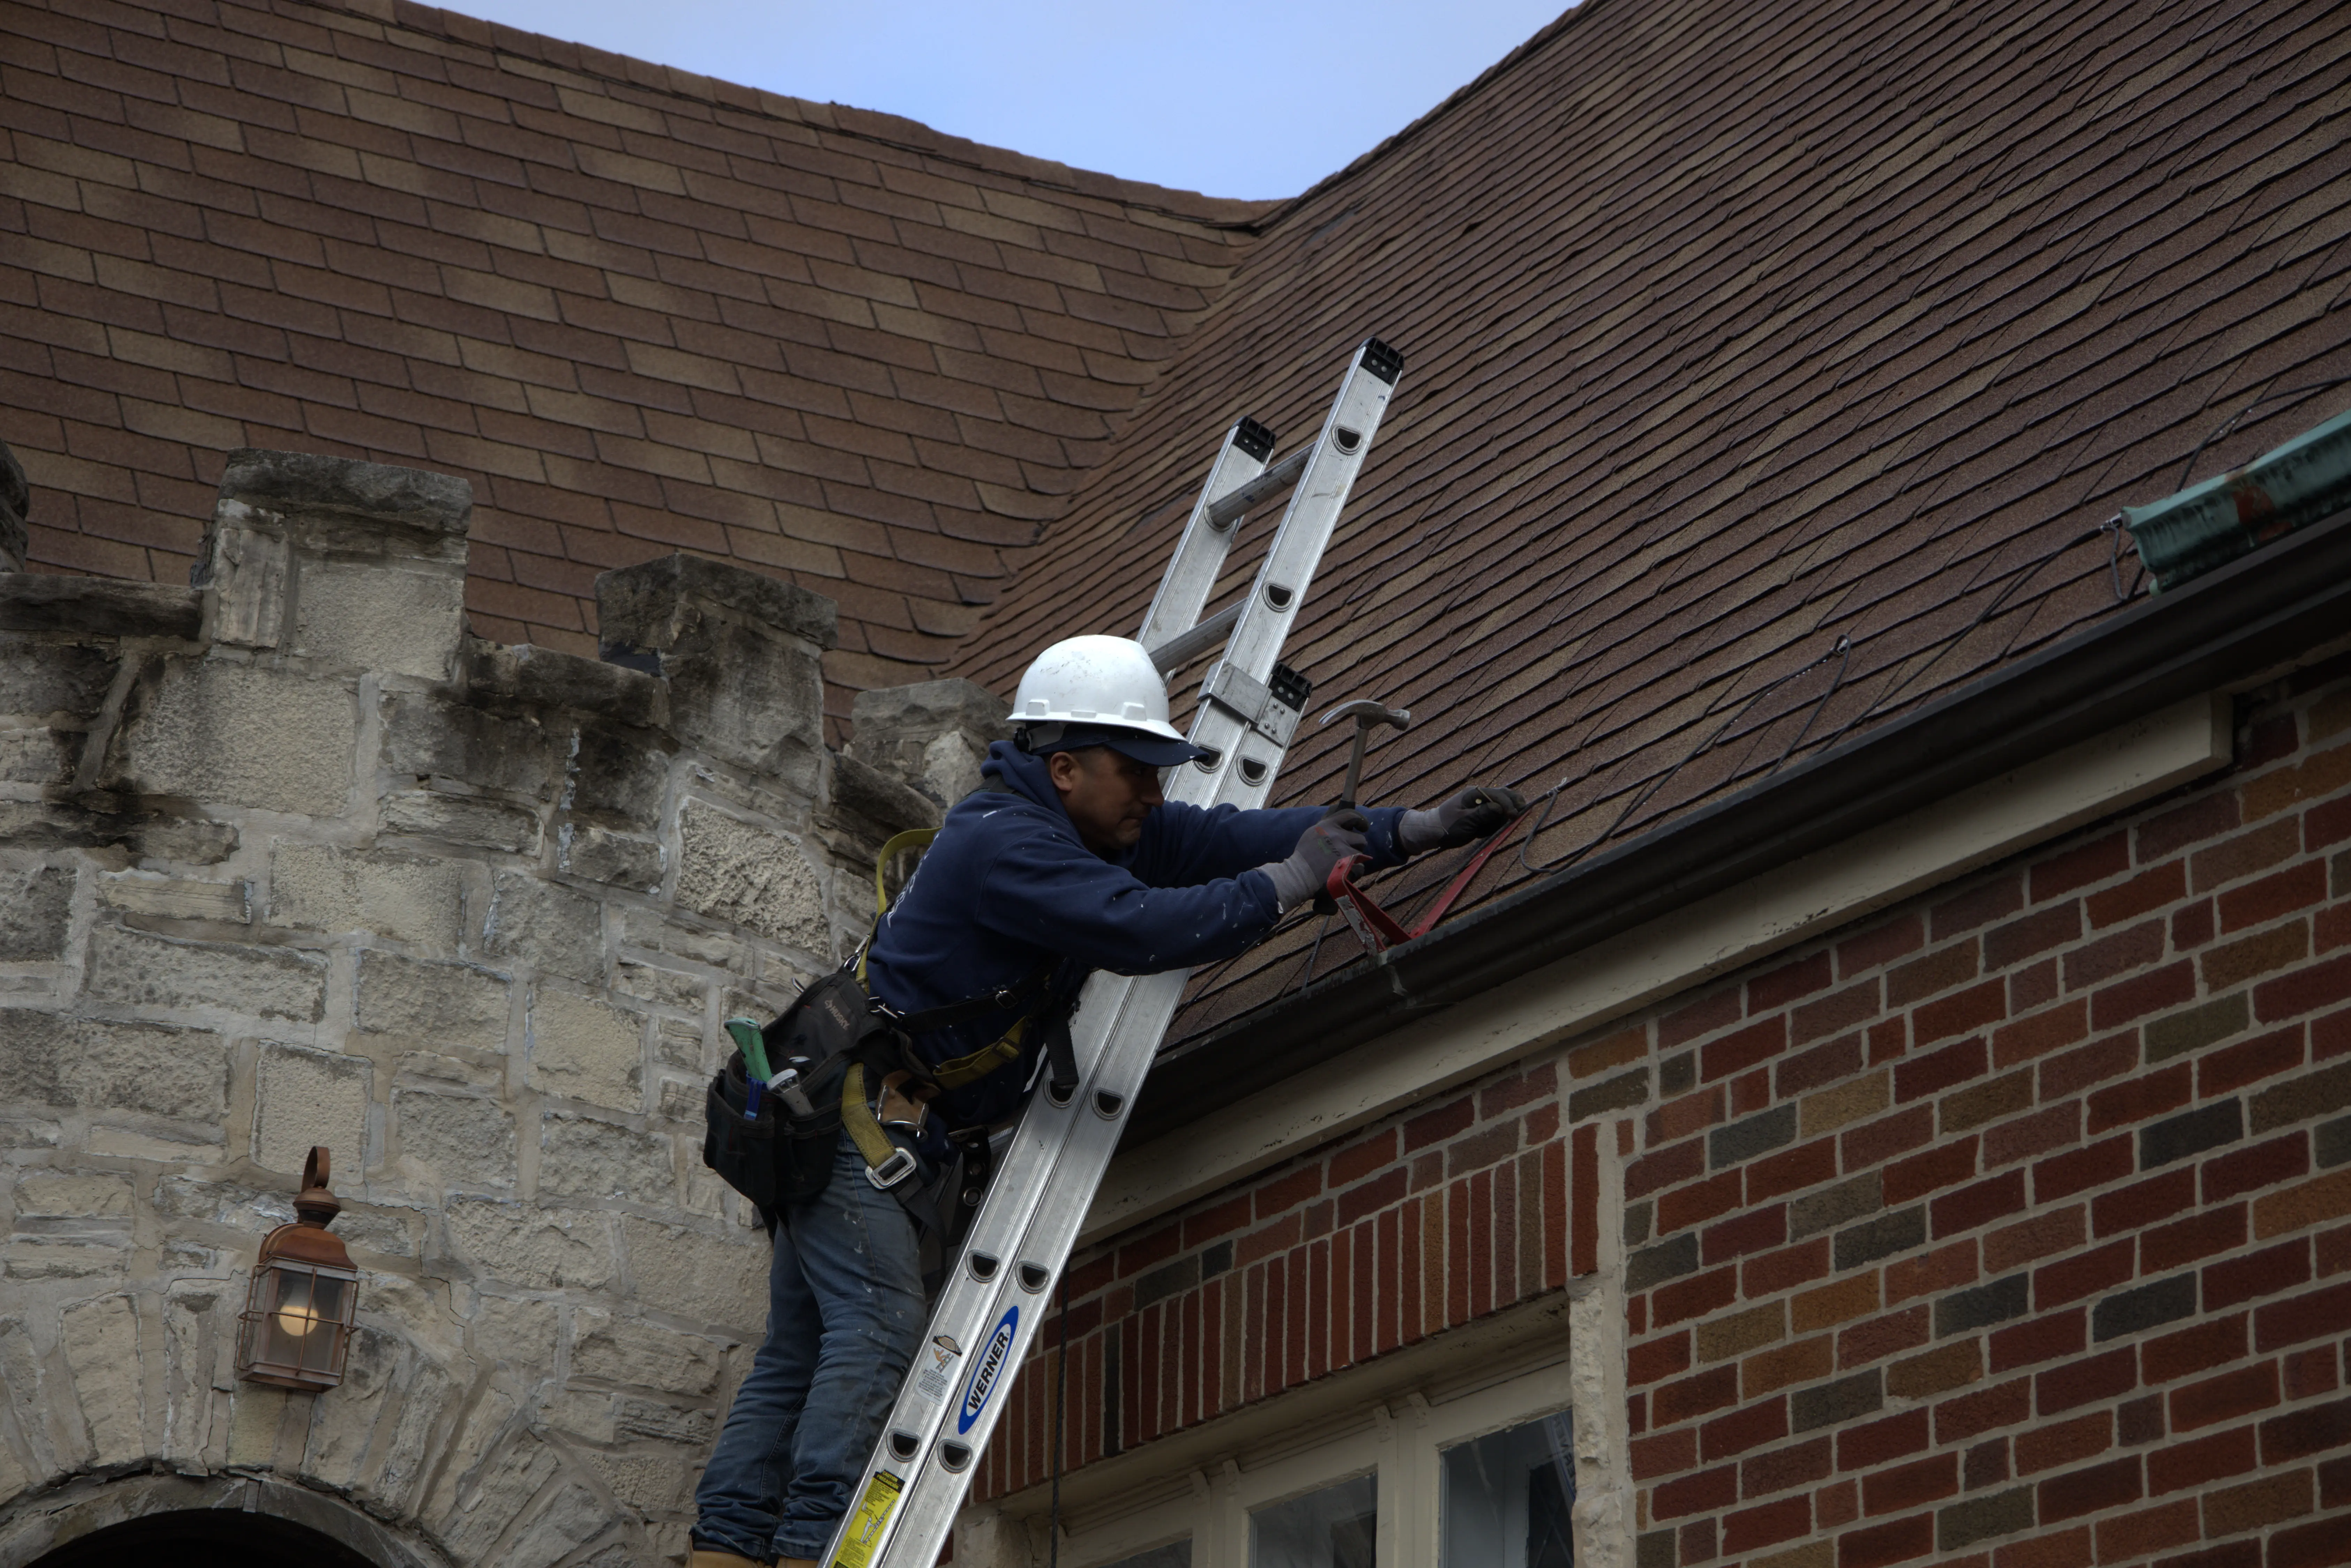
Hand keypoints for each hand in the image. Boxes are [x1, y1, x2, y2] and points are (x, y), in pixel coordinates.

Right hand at [1259, 809, 1370, 909]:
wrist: (1298, 876)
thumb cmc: (1302, 858)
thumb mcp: (1312, 834)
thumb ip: (1326, 828)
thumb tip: (1339, 823)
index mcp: (1327, 826)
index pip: (1350, 816)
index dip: (1360, 821)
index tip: (1363, 827)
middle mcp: (1337, 835)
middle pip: (1360, 839)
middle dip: (1356, 847)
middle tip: (1348, 854)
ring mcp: (1344, 850)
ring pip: (1361, 855)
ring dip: (1355, 861)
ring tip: (1343, 867)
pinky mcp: (1349, 865)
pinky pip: (1360, 868)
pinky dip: (1353, 873)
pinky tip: (1343, 875)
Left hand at [1401, 785, 1526, 852]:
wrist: (1432, 831)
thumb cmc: (1446, 826)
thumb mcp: (1464, 822)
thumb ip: (1482, 814)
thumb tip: (1499, 808)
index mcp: (1474, 794)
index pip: (1497, 795)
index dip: (1508, 805)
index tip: (1514, 816)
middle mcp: (1479, 796)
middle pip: (1503, 795)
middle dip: (1514, 802)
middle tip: (1523, 811)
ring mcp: (1480, 804)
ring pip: (1502, 803)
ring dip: (1508, 811)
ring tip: (1513, 819)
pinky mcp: (1480, 813)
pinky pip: (1495, 814)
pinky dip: (1500, 819)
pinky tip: (1500, 825)